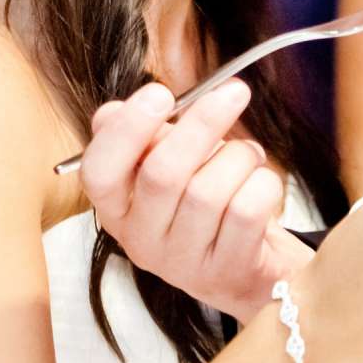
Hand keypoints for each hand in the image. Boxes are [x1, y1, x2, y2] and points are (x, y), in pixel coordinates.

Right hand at [77, 79, 312, 322]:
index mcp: (117, 209)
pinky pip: (247, 210)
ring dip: (240, 156)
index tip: (160, 94)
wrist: (248, 262)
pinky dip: (262, 182)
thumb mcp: (167, 163)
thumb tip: (112, 113)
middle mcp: (142, 240)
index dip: (126, 131)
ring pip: (209, 191)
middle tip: (234, 92)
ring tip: (249, 154)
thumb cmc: (203, 198)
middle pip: (162, 174)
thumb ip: (142, 137)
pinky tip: (259, 182)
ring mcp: (183, 263)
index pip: (100, 173)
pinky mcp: (227, 270)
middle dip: (202, 124)